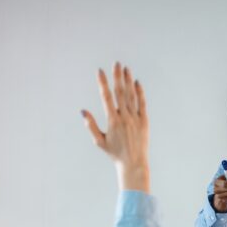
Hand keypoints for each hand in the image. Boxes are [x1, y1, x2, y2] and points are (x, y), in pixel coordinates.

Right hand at [82, 62, 149, 191]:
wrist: (133, 163)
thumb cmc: (114, 153)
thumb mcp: (99, 141)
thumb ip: (90, 125)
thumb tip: (83, 111)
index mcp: (112, 121)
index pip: (106, 97)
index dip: (102, 83)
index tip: (99, 71)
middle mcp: (124, 117)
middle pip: (120, 92)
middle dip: (117, 77)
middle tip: (116, 63)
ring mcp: (135, 118)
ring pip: (131, 95)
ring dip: (128, 81)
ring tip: (125, 69)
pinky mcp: (144, 121)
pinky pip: (142, 103)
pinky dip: (139, 92)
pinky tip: (137, 83)